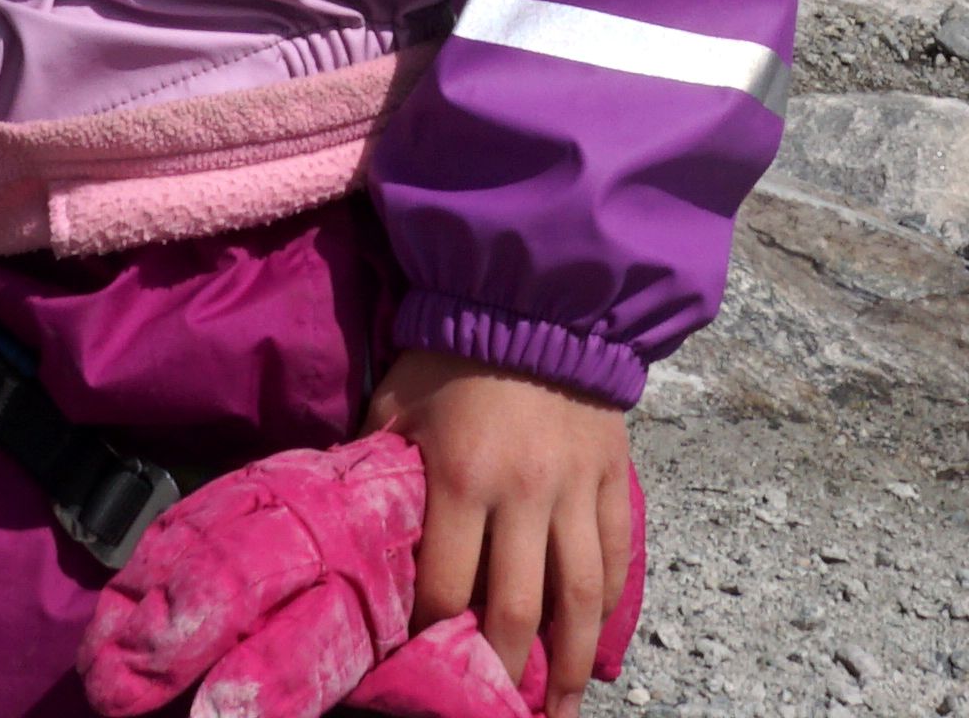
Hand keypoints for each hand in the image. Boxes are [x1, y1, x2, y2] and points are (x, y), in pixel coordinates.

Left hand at [363, 349, 637, 711]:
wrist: (536, 293)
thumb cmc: (452, 353)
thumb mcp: (398, 402)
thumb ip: (379, 467)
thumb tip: (352, 529)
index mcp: (461, 476)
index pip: (444, 585)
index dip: (430, 635)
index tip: (420, 666)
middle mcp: (524, 492)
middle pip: (517, 610)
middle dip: (503, 671)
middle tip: (497, 711)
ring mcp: (576, 488)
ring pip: (580, 598)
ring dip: (570, 665)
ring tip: (560, 712)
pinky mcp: (614, 477)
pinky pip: (616, 555)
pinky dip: (608, 607)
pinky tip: (595, 643)